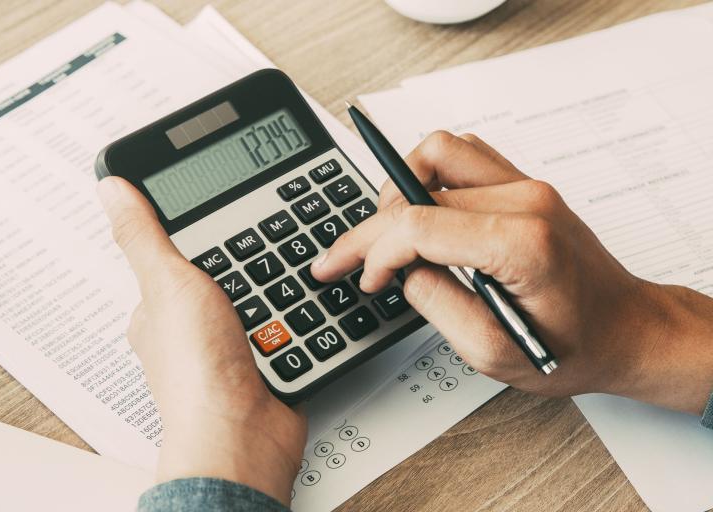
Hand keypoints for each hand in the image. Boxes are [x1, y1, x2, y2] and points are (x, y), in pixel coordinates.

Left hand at [97, 177, 305, 504]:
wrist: (244, 434)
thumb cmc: (196, 374)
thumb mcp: (168, 284)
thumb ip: (144, 236)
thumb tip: (112, 190)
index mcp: (157, 309)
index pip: (175, 254)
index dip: (199, 233)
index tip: (222, 217)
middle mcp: (189, 329)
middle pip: (223, 273)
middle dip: (245, 262)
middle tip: (260, 251)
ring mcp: (227, 346)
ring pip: (257, 296)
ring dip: (272, 289)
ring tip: (280, 279)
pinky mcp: (262, 359)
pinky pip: (284, 322)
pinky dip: (292, 315)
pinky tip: (295, 307)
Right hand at [312, 131, 712, 414]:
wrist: (626, 328)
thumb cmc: (575, 345)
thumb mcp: (493, 352)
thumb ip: (436, 304)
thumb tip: (400, 269)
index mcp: (522, 243)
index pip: (418, 224)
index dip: (375, 252)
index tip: (364, 278)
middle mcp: (526, 200)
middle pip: (419, 186)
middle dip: (371, 226)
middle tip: (343, 255)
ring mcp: (528, 185)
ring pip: (439, 150)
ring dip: (401, 186)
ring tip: (386, 231)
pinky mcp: (525, 184)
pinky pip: (463, 156)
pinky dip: (429, 177)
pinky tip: (420, 212)